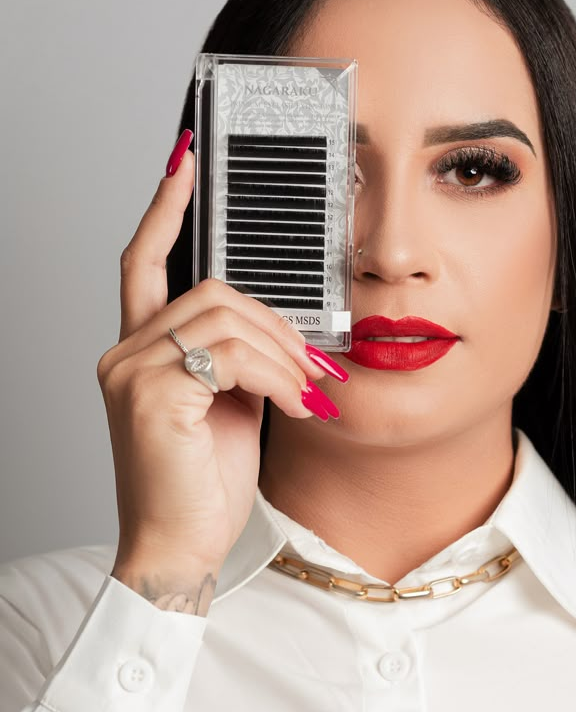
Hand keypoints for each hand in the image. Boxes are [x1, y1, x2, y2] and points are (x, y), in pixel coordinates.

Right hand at [96, 131, 345, 612]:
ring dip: (284, 356)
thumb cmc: (204, 484)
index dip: (164, 208)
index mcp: (140, 350)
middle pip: (211, 290)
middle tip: (315, 369)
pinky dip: (277, 377)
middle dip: (276, 324)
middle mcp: (124, 353)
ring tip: (308, 397)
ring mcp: (131, 372)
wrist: (182, 548)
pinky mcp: (151, 395)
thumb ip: (236, 358)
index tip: (182, 162)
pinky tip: (296, 409)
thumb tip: (276, 330)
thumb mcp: (230, 406)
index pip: (144, 262)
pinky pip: (231, 355)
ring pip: (227, 319)